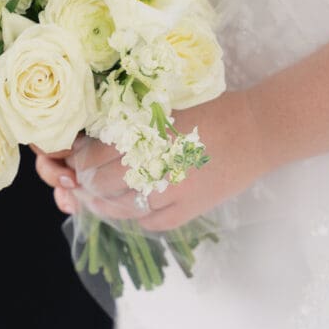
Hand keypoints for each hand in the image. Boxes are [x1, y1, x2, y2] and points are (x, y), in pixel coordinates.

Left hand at [35, 90, 269, 230]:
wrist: (253, 129)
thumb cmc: (208, 109)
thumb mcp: (161, 106)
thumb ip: (130, 121)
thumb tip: (96, 135)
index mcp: (142, 136)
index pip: (92, 157)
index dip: (78, 161)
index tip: (75, 159)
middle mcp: (151, 166)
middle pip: (101, 185)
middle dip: (86, 185)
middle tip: (80, 182)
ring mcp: (170, 193)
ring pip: (122, 208)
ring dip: (104, 205)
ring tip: (97, 200)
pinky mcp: (189, 210)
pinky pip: (152, 222)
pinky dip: (138, 217)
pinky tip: (135, 208)